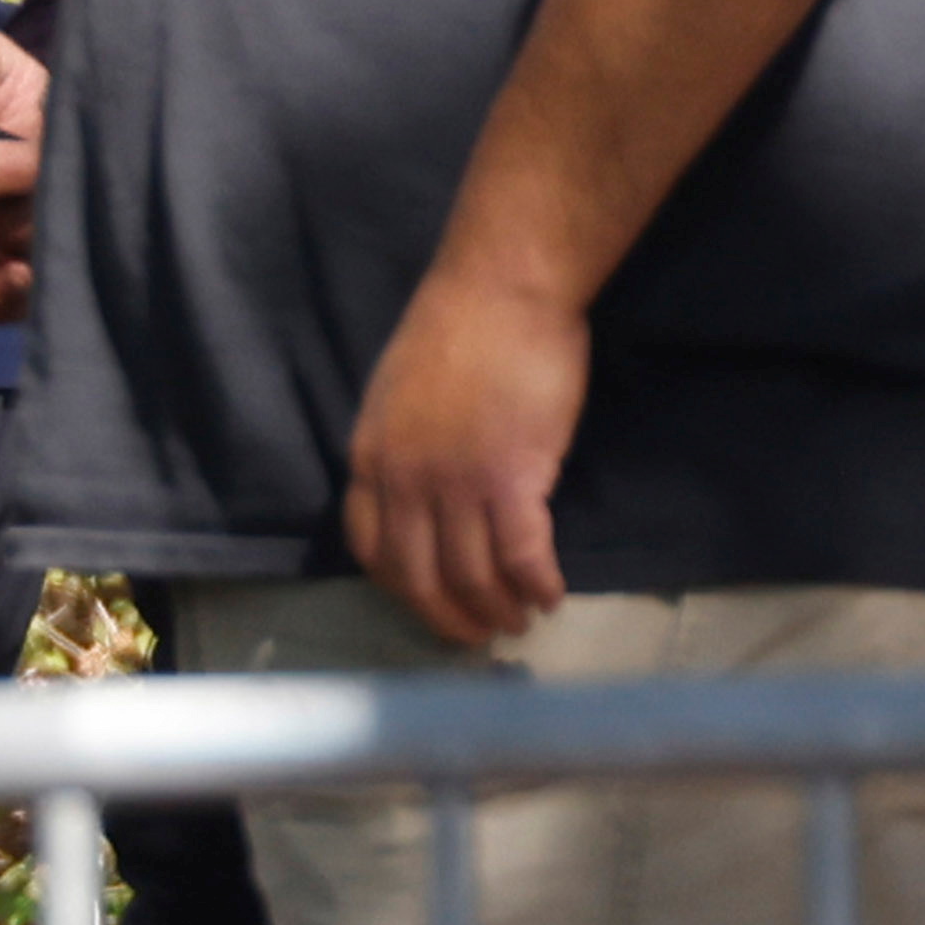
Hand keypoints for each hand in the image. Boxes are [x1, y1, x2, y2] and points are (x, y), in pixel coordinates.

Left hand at [341, 253, 587, 650]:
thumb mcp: (401, 392)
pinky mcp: (510, 478)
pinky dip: (537, 583)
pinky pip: (521, 554)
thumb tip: (427, 492)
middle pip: (420, 576)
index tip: (432, 605)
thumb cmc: (461, 325)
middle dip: (451, 617)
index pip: (372, 548)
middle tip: (480, 636)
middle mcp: (405, 480)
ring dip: (498, 608)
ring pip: (471, 574)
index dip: (404, 590)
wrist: (503, 288)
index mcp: (372, 456)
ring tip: (521, 619)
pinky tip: (552, 593)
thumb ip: (404, 446)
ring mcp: (455, 482)